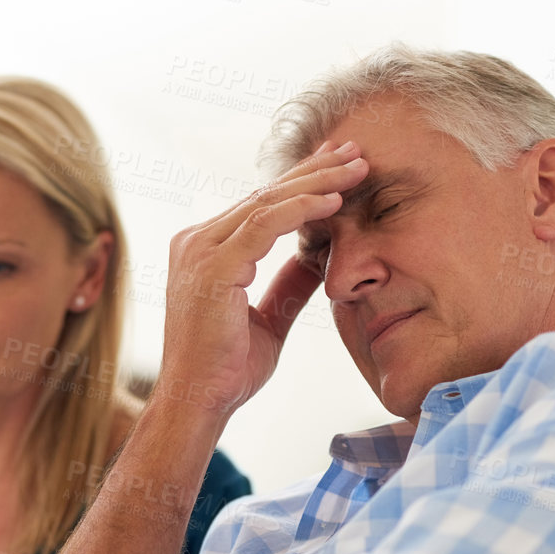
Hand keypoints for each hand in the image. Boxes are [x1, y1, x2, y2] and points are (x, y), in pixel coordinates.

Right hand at [157, 139, 367, 421]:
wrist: (199, 402)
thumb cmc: (227, 369)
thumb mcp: (270, 317)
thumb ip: (289, 284)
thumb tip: (320, 257)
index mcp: (205, 250)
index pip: (261, 205)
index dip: (303, 183)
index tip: (340, 168)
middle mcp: (197, 242)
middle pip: (265, 194)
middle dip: (315, 170)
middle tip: (356, 150)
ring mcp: (201, 251)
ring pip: (268, 202)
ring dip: (317, 182)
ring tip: (357, 167)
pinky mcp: (213, 267)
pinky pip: (264, 225)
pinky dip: (302, 209)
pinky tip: (335, 201)